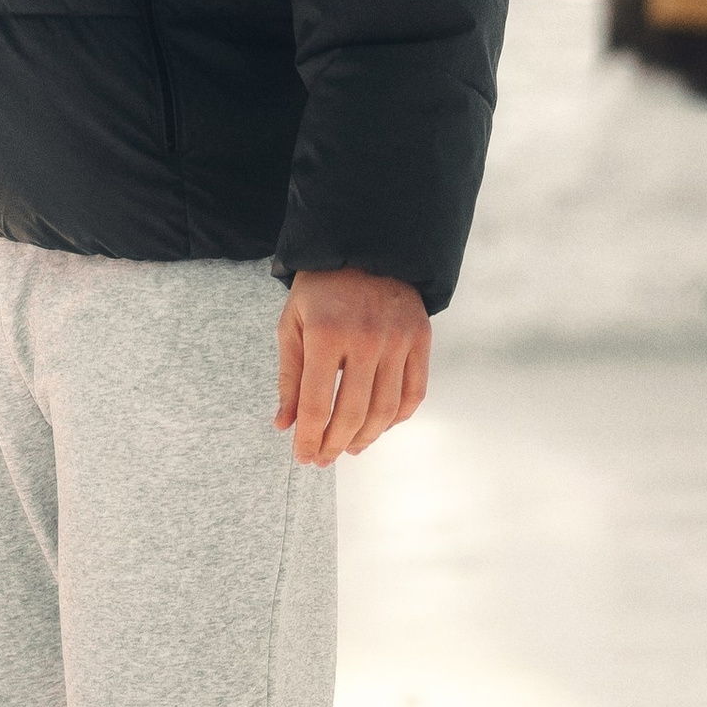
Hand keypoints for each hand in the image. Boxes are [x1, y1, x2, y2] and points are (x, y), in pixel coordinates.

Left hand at [275, 271, 429, 466]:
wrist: (364, 247)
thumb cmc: (319, 290)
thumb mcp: (292, 324)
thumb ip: (290, 377)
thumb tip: (285, 424)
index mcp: (325, 334)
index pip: (317, 403)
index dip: (310, 437)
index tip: (303, 457)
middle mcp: (365, 339)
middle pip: (354, 413)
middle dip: (335, 444)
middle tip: (323, 459)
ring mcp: (397, 340)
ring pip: (386, 409)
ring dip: (366, 437)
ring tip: (349, 448)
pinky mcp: (420, 339)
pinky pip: (414, 393)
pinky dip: (397, 418)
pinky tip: (378, 427)